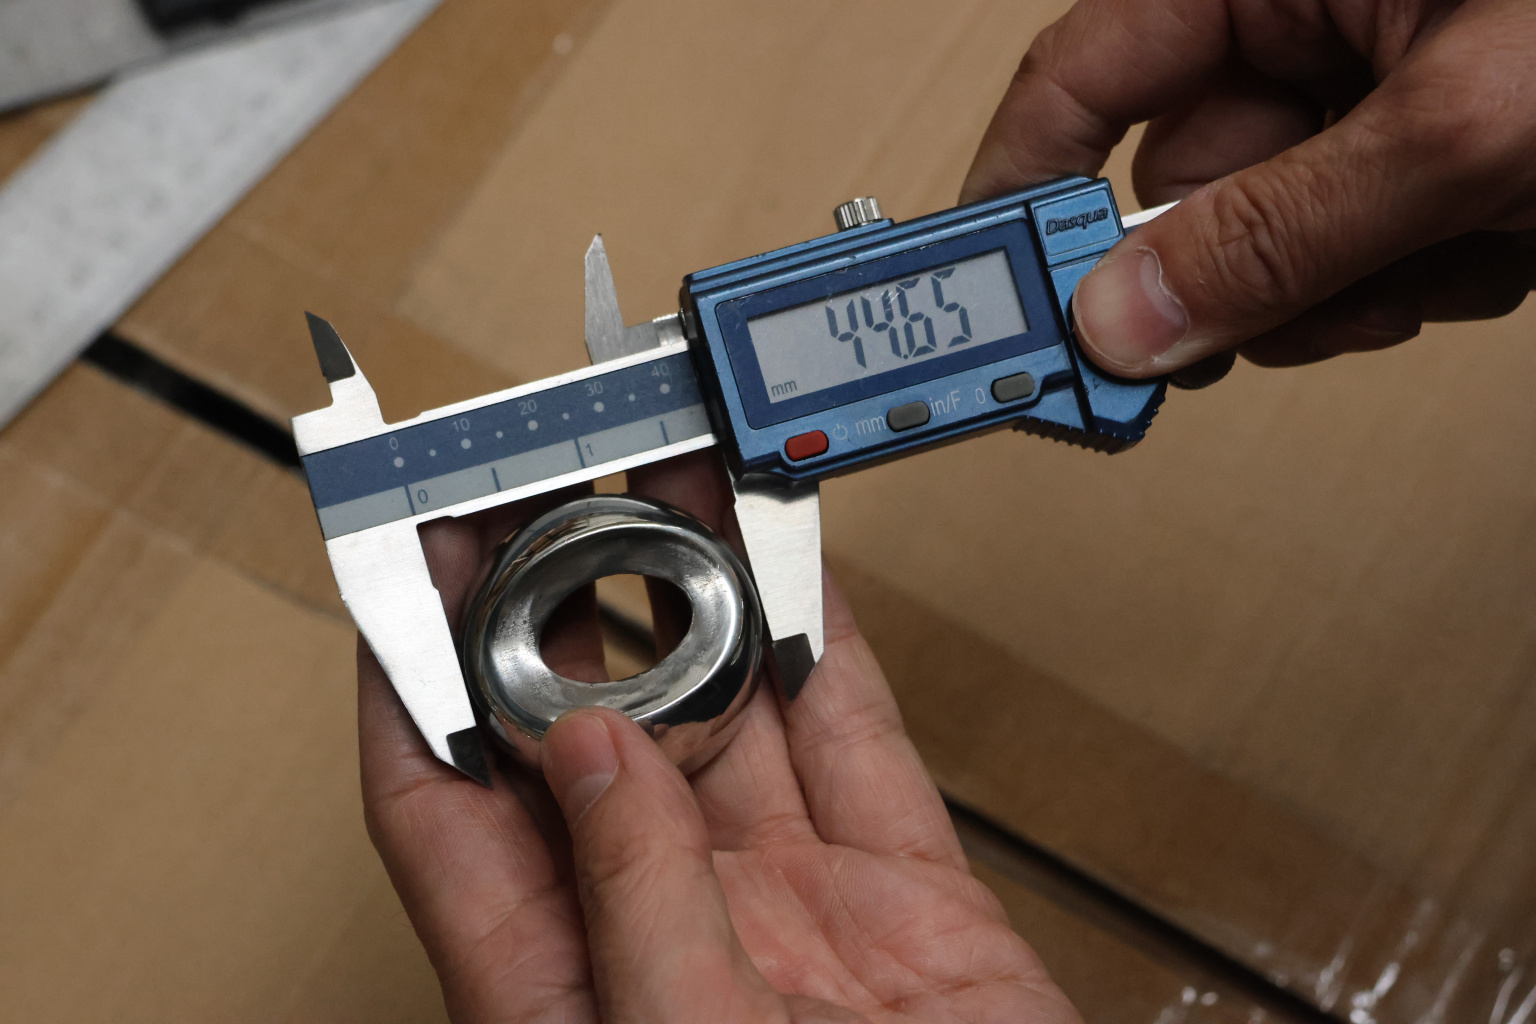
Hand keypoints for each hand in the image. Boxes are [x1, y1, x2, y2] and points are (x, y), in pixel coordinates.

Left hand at [358, 453, 1080, 1022]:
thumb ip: (634, 902)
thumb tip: (589, 749)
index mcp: (559, 990)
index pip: (442, 805)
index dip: (411, 678)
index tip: (405, 568)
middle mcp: (662, 928)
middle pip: (588, 728)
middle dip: (563, 600)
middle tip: (552, 488)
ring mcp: (785, 905)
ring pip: (726, 710)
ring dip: (701, 596)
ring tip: (675, 482)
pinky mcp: (900, 896)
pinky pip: (857, 738)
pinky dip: (830, 646)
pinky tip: (798, 565)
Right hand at [963, 0, 1535, 375]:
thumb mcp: (1466, 123)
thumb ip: (1281, 230)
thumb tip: (1124, 322)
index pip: (1085, 74)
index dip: (1024, 186)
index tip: (992, 300)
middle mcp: (1305, 24)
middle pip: (1183, 186)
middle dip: (1237, 272)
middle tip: (1266, 325)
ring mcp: (1369, 95)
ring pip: (1279, 245)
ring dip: (1355, 287)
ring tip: (1463, 248)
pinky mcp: (1431, 157)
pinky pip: (1365, 260)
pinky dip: (1427, 281)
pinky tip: (1507, 242)